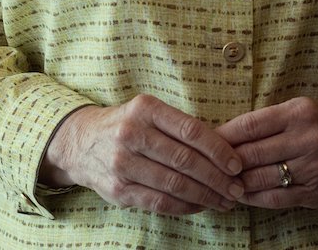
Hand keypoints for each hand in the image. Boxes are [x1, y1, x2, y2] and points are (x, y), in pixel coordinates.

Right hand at [40, 94, 244, 215]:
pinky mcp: (118, 190)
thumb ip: (179, 127)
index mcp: (145, 109)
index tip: (237, 164)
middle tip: (237, 189)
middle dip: (217, 178)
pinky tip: (200, 206)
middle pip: (185, 160)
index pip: (191, 131)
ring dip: (205, 196)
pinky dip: (185, 207)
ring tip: (225, 201)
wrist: (80, 142)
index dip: (218, 150)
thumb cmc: (126, 125)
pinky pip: (159, 202)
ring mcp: (122, 164)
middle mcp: (131, 134)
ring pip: (174, 184)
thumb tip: (224, 150)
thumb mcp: (148, 112)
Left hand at [215, 98, 317, 208]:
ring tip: (219, 180)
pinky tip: (241, 194)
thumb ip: (266, 121)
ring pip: (261, 178)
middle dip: (225, 161)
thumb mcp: (298, 108)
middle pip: (252, 154)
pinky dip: (253, 197)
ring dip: (235, 182)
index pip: (250, 125)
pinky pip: (275, 198)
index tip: (206, 140)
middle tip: (206, 164)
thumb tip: (225, 136)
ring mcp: (313, 168)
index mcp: (299, 113)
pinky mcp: (315, 192)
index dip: (224, 135)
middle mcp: (307, 139)